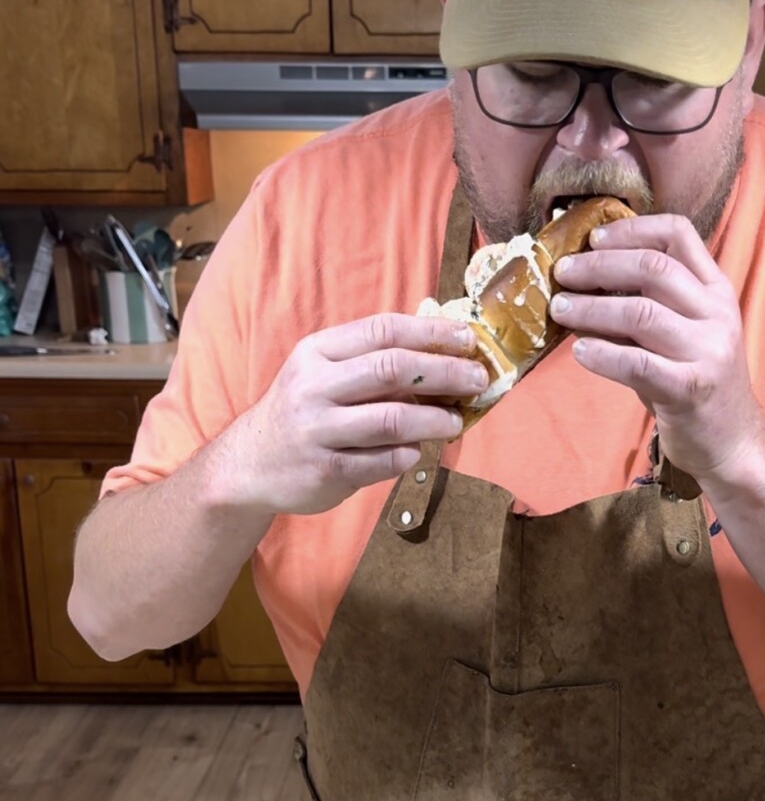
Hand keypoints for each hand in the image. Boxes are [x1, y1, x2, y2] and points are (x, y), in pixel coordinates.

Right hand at [223, 312, 487, 515]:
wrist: (250, 463)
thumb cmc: (303, 411)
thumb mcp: (323, 372)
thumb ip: (372, 357)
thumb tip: (440, 339)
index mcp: (318, 352)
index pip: (383, 330)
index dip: (432, 332)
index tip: (469, 339)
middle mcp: (314, 386)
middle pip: (392, 369)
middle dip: (445, 372)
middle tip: (478, 380)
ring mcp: (318, 430)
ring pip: (392, 419)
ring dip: (434, 420)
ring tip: (456, 422)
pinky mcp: (325, 470)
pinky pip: (382, 461)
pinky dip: (408, 455)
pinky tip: (417, 451)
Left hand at [550, 213, 764, 489]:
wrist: (731, 443)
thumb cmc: (694, 383)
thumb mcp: (683, 332)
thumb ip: (650, 303)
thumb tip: (584, 279)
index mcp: (716, 291)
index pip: (679, 235)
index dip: (632, 229)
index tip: (594, 237)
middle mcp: (717, 313)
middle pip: (653, 269)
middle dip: (600, 265)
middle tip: (562, 273)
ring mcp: (708, 350)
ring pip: (641, 312)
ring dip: (592, 307)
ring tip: (560, 309)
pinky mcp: (691, 389)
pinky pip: (638, 363)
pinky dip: (602, 354)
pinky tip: (580, 351)